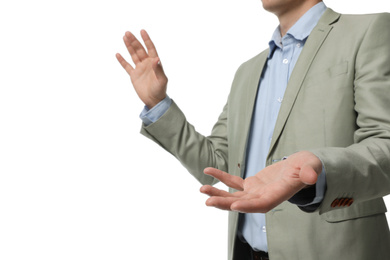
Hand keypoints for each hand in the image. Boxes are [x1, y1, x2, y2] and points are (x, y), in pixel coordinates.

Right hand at [116, 30, 167, 108]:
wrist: (154, 101)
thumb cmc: (160, 90)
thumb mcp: (162, 80)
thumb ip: (159, 69)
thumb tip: (156, 58)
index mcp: (154, 63)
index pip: (150, 48)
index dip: (146, 40)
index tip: (142, 31)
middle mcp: (147, 64)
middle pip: (140, 50)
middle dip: (134, 41)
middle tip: (128, 33)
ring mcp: (140, 69)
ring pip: (133, 55)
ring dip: (129, 46)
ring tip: (124, 37)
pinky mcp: (134, 75)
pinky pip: (127, 66)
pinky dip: (122, 61)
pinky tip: (118, 54)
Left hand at [200, 151, 321, 212]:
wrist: (301, 166)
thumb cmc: (307, 167)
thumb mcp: (311, 167)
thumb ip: (310, 172)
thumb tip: (310, 176)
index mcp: (278, 195)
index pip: (262, 204)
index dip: (248, 206)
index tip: (233, 205)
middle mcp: (264, 197)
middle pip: (243, 203)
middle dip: (225, 203)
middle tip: (208, 201)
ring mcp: (256, 192)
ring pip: (234, 195)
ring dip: (218, 193)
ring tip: (201, 189)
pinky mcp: (251, 184)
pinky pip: (234, 182)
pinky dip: (221, 177)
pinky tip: (208, 170)